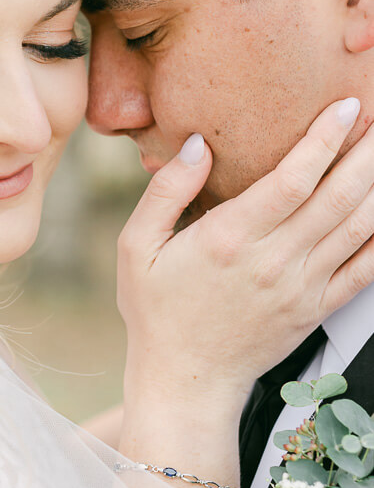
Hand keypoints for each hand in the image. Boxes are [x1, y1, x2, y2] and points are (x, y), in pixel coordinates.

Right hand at [118, 98, 373, 425]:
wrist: (186, 380)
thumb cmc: (157, 311)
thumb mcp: (136, 246)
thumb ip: (166, 191)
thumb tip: (200, 145)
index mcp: (230, 239)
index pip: (292, 179)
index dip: (325, 139)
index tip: (346, 107)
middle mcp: (273, 261)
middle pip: (338, 196)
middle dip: (367, 151)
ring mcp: (301, 288)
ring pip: (358, 227)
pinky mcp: (316, 309)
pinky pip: (366, 270)